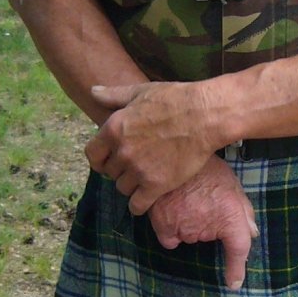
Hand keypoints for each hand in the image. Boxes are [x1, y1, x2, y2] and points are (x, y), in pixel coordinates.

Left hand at [86, 81, 219, 214]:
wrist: (205, 116)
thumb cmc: (174, 100)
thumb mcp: (140, 92)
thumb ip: (113, 95)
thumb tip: (92, 91)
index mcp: (114, 129)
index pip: (92, 154)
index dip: (99, 159)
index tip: (107, 161)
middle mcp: (123, 152)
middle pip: (110, 172)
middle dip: (120, 170)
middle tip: (135, 165)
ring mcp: (139, 170)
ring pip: (123, 188)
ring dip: (131, 185)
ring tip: (144, 177)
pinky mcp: (156, 185)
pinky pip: (137, 205)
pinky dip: (139, 205)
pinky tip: (146, 198)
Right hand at [148, 157, 258, 290]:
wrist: (177, 151)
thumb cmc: (207, 168)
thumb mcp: (232, 184)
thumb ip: (243, 210)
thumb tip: (251, 233)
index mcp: (230, 215)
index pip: (238, 248)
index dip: (236, 270)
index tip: (234, 283)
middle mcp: (208, 227)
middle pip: (208, 237)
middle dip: (207, 225)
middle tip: (203, 201)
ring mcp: (185, 229)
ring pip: (188, 237)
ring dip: (187, 224)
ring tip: (186, 200)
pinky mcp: (164, 226)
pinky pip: (170, 238)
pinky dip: (170, 228)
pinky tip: (172, 209)